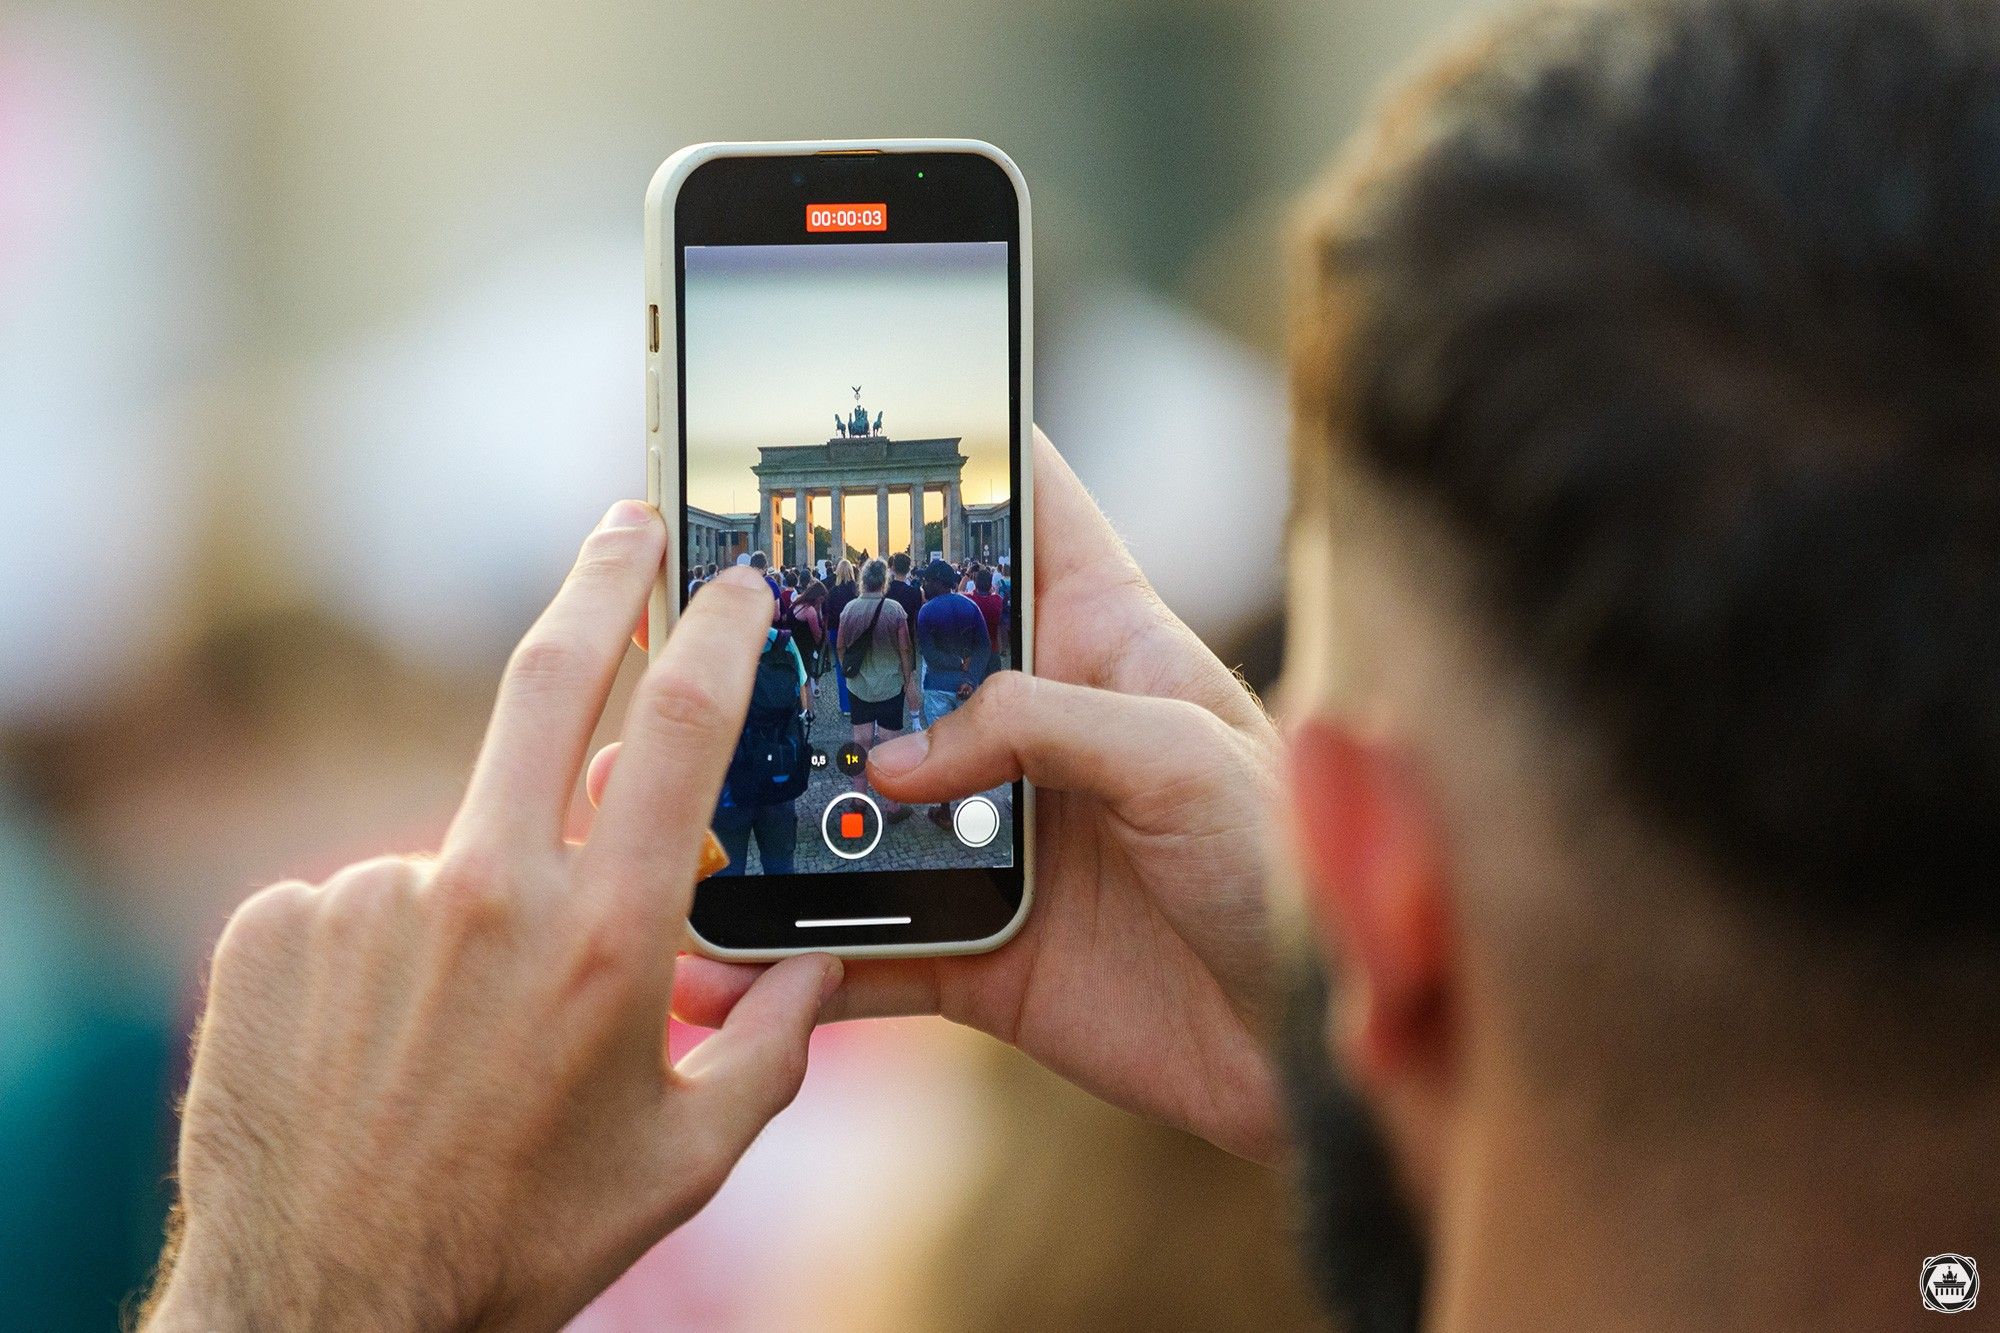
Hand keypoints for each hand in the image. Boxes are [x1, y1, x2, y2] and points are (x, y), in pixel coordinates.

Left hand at [144, 505, 839, 1331]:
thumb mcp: (687, 1160)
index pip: (677, 735)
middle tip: (627, 522)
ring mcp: (369, 902)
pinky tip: (387, 1040)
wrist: (325, 1306)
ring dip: (486, 894)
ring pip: (460, 843)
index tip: (731, 582)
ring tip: (465, 1028)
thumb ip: (777, 1048)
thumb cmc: (520, 1238)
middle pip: (549, 682)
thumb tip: (822, 967)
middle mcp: (485, 896)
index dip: (714, 635)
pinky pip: (362, 899)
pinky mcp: (277, 926)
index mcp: (605, 941)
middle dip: (599, 579)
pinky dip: (395, 944)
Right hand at [594, 434, 1283, 1159]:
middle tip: (690, 622)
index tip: (850, 413)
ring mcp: (996, 834)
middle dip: (800, 638)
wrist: (1316, 1049)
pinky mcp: (979, 943)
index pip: (1025, 509)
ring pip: (855, 801)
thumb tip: (895, 765)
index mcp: (1104, 640)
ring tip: (664, 798)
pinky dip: (793, 959)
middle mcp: (1036, 726)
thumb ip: (1037, 726)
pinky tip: (720, 966)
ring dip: (766, 807)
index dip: (950, 451)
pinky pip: (865, 945)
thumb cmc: (1290, 868)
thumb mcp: (1181, 752)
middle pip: (896, 656)